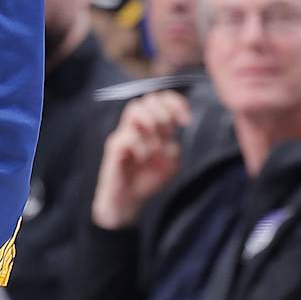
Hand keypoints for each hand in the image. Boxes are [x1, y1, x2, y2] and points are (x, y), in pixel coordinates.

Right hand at [92, 90, 190, 226]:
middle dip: (164, 115)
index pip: (161, 99)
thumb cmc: (145, 179)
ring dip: (151, 126)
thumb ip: (174, 149)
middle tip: (167, 136)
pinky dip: (141, 148)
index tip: (186, 121)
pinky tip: (144, 160)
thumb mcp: (169, 165)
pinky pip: (127, 137)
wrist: (127, 200)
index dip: (176, 103)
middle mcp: (137, 126)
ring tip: (155, 148)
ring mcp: (124, 134)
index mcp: (152, 126)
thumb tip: (173, 140)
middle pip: (148, 99)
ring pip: (135, 109)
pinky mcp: (114, 147)